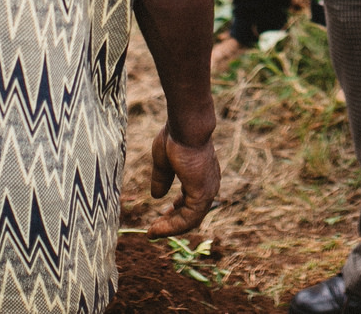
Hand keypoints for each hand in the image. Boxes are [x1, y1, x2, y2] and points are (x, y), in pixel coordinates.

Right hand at [146, 119, 219, 236]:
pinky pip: (188, 219)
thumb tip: (157, 196)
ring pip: (189, 220)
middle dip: (171, 223)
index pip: (190, 203)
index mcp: (200, 177)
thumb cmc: (176, 138)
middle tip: (154, 230)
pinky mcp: (202, 194)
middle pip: (190, 214)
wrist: (186, 128)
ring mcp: (207, 191)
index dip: (174, 213)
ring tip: (153, 231)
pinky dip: (172, 226)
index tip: (159, 219)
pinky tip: (157, 228)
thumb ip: (162, 179)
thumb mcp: (164, 162)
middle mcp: (208, 186)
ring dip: (170, 228)